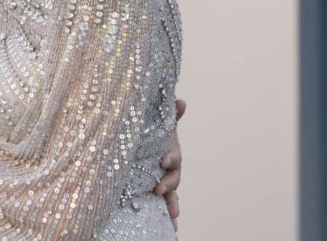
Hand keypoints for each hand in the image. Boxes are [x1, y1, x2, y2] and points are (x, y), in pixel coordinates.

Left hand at [154, 98, 185, 230]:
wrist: (145, 137)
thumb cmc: (153, 130)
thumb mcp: (159, 121)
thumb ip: (170, 113)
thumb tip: (181, 100)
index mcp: (170, 152)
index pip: (173, 156)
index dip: (170, 158)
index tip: (163, 161)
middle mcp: (169, 168)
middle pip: (173, 178)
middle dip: (168, 184)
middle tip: (159, 189)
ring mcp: (163, 179)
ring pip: (170, 193)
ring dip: (172, 204)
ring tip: (173, 216)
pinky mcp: (155, 187)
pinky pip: (163, 202)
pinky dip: (168, 213)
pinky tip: (171, 226)